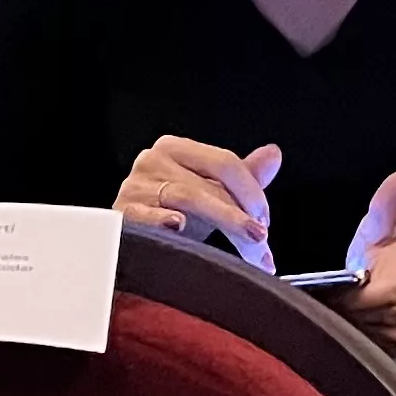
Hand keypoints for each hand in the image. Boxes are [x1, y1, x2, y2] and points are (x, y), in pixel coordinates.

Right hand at [114, 135, 279, 264]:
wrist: (129, 240)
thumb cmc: (169, 214)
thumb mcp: (208, 194)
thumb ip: (240, 176)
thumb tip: (273, 154)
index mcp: (176, 149)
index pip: (225, 162)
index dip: (252, 192)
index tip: (265, 221)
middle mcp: (153, 160)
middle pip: (210, 182)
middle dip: (242, 216)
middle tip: (261, 241)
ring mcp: (135, 186)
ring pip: (188, 197)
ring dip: (225, 222)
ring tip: (247, 247)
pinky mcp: (122, 213)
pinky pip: (147, 215)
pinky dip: (164, 220)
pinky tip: (179, 226)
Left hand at [325, 170, 395, 358]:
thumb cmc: (390, 267)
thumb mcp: (384, 234)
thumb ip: (387, 207)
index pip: (369, 294)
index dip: (349, 293)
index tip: (328, 287)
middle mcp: (395, 318)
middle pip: (356, 315)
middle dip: (337, 308)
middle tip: (317, 298)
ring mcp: (389, 341)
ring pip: (353, 335)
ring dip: (336, 325)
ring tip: (319, 313)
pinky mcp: (379, 358)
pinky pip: (351, 353)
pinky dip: (338, 342)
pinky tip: (326, 330)